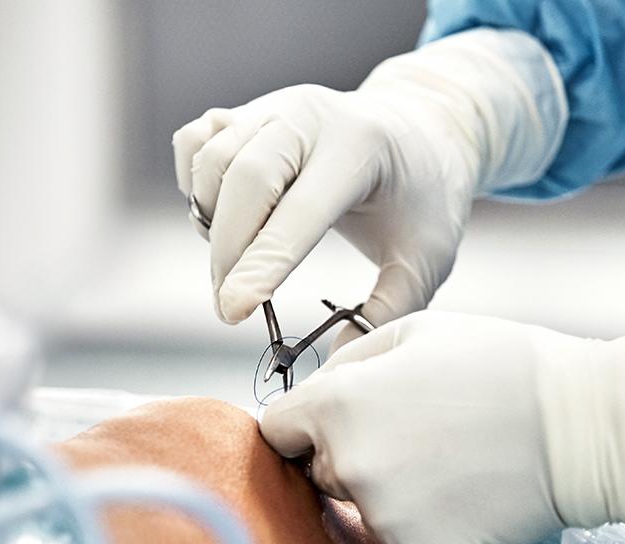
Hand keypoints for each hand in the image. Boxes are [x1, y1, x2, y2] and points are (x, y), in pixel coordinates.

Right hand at [172, 29, 566, 340]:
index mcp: (361, 146)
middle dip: (230, 253)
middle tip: (230, 308)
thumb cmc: (424, 199)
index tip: (233, 312)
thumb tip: (337, 356)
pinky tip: (225, 217)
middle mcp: (311, 115)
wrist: (420, 131)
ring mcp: (274, 106)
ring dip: (212, 222)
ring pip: (214, 162)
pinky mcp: (247, 110)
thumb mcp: (427, 258)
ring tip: (240, 264)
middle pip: (244, 178)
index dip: (262, 264)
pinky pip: (196, 142)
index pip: (299, 210)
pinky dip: (197, 185)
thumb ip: (389, 311)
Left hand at [259, 311, 624, 543]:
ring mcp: (382, 516)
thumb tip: (314, 393)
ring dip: (390, 493)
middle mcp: (348, 464)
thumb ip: (349, 363)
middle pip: (320, 472)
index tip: (340, 423)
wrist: (580, 428)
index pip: (277, 430)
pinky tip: (466, 496)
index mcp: (338, 404)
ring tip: (450, 463)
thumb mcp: (418, 332)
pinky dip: (426, 528)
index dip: (306, 425)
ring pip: (362, 509)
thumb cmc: (502, 365)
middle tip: (418, 436)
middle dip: (352, 456)